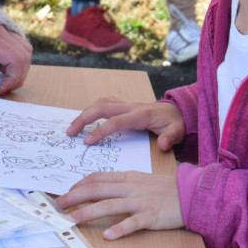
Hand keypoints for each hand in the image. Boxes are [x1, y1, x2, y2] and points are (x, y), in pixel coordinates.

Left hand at [0, 19, 31, 95]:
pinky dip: (16, 57)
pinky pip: (19, 43)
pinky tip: (1, 66)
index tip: (0, 90)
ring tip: (3, 80)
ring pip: (25, 49)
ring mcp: (3, 26)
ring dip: (19, 67)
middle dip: (18, 77)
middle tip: (1, 90)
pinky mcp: (2, 26)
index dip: (13, 78)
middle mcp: (0, 29)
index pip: (15, 59)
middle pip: (24, 57)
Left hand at [55, 170, 182, 239]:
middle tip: (58, 205)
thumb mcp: (141, 180)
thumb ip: (122, 183)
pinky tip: (108, 236)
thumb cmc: (166, 188)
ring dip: (88, 213)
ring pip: (109, 205)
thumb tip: (101, 188)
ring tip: (72, 220)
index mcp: (127, 178)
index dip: (78, 185)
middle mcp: (130, 188)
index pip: (97, 178)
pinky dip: (120, 229)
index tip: (66, 192)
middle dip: (74, 197)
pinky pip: (133, 223)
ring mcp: (140, 202)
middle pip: (97, 190)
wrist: (192, 193)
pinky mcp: (151, 216)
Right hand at [65, 97, 185, 150]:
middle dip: (83, 118)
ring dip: (84, 113)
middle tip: (70, 133)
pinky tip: (84, 120)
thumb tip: (164, 144)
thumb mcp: (178, 131)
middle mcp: (130, 107)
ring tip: (72, 128)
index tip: (87, 142)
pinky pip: (104, 103)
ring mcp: (126, 104)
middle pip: (102, 107)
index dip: (100, 131)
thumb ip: (171, 137)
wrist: (177, 111)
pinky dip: (91, 109)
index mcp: (140, 115)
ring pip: (100, 103)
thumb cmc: (175, 123)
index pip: (115, 121)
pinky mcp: (123, 105)